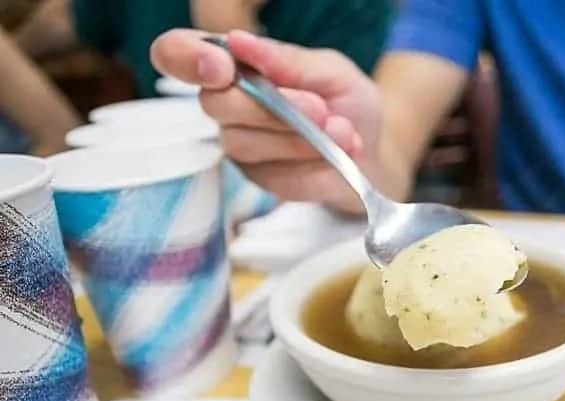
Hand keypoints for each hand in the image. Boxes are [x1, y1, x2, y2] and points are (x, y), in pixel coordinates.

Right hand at [150, 28, 382, 212]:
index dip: (185, 57)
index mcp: (234, 64)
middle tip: (318, 108)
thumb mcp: (331, 71)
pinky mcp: (260, 179)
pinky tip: (337, 153)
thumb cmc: (347, 103)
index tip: (221, 67)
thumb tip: (240, 42)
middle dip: (269, 107)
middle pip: (216, 104)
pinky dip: (312, 161)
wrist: (374, 153)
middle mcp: (227, 104)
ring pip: (245, 142)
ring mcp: (240, 145)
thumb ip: (288, 61)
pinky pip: (273, 173)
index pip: (176, 54)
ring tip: (342, 131)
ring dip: (299, 137)